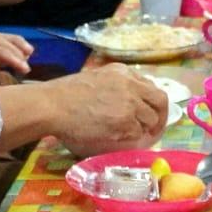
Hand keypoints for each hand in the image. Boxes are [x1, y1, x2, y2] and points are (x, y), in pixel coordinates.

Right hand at [45, 64, 168, 155]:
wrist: (52, 105)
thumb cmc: (65, 96)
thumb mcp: (96, 80)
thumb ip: (115, 87)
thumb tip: (130, 104)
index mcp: (122, 72)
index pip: (149, 86)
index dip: (151, 102)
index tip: (148, 113)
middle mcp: (130, 84)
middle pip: (160, 100)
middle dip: (160, 116)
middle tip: (153, 129)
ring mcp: (130, 102)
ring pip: (151, 119)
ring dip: (144, 129)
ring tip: (131, 136)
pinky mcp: (125, 121)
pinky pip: (137, 133)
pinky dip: (131, 138)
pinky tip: (119, 138)